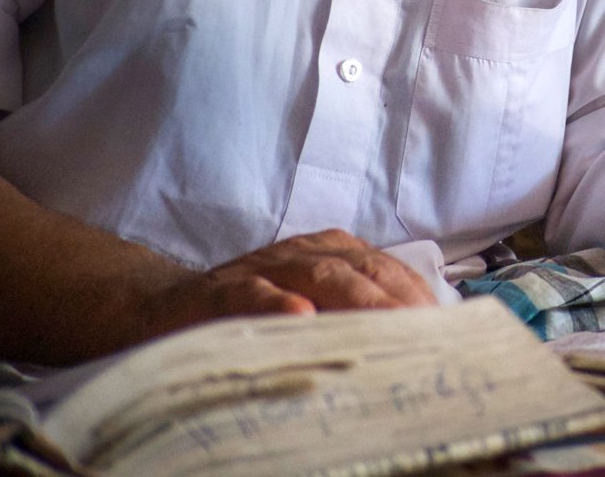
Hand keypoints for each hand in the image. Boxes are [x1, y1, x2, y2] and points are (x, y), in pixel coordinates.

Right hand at [146, 228, 436, 334]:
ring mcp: (261, 268)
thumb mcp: (306, 316)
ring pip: (317, 276)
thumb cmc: (248, 320)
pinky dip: (276, 302)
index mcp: (331, 257)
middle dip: (398, 300)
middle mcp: (302, 255)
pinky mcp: (217, 291)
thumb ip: (350, 322)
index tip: (447, 327)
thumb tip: (410, 350)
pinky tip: (301, 317)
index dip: (417, 296)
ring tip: (384, 325)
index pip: (387, 271)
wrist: (157, 311)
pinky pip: (250, 292)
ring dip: (355, 299)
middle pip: (362, 271)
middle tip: (427, 333)